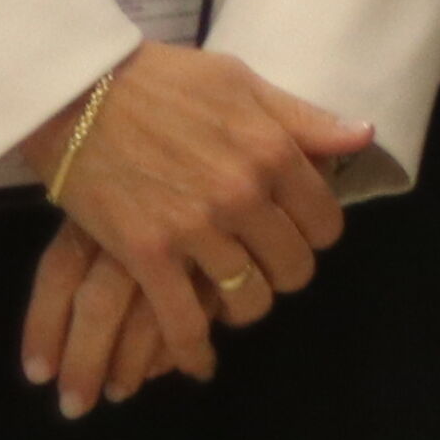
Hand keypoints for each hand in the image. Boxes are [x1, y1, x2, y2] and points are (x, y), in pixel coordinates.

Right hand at [17, 42, 373, 417]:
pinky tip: (196, 359)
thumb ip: (303, 118)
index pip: (325, 223)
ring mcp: (197, 229)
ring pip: (249, 299)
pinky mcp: (147, 255)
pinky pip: (184, 321)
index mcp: (274, 151)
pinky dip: (193, 349)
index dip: (314, 235)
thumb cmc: (161, 80)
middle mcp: (244, 194)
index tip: (295, 235)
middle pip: (293, 267)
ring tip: (229, 300)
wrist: (76, 92)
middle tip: (262, 267)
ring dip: (242, 306)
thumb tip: (363, 137)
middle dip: (282, 272)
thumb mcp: (241, 83)